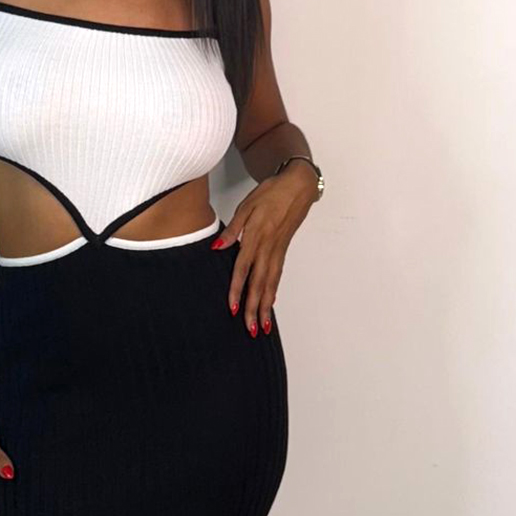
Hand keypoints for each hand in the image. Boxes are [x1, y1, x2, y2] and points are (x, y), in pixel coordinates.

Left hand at [211, 161, 317, 335]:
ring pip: (270, 284)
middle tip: (250, 330)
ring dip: (265, 306)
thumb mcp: (247, 206)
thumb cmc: (271, 193)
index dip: (237, 289)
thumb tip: (217, 247)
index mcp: (256, 237)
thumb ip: (233, 229)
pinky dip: (273, 292)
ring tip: (262, 327)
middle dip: (253, 308)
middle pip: (259, 284)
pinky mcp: (283, 250)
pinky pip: (277, 276)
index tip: (233, 308)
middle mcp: (268, 248)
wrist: (298, 185)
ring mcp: (277, 251)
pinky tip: (269, 304)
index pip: (243, 269)